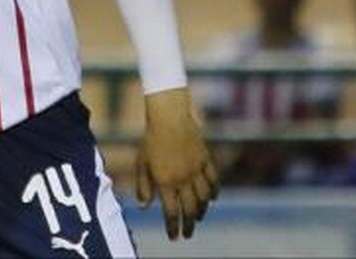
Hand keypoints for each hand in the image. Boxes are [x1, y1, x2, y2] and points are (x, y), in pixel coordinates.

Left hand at [135, 88, 219, 239]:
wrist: (169, 117)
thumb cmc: (151, 140)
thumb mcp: (141, 163)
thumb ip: (143, 186)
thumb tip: (144, 206)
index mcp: (165, 182)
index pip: (172, 212)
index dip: (173, 227)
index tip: (174, 237)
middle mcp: (183, 179)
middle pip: (190, 209)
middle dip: (189, 225)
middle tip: (188, 234)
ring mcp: (196, 170)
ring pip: (204, 197)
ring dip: (202, 210)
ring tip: (198, 217)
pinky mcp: (206, 159)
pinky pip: (214, 180)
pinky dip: (214, 191)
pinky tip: (213, 198)